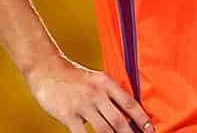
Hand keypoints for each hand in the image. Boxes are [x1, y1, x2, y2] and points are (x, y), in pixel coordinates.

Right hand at [26, 54, 153, 132]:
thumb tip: (127, 111)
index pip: (129, 103)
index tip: (149, 129)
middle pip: (119, 120)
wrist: (47, 69)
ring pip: (104, 130)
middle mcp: (96, 94)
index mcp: (106, 83)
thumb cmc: (73, 76)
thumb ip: (110, 93)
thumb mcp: (96, 78)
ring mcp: (82, 105)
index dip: (141, 118)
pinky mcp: (68, 115)